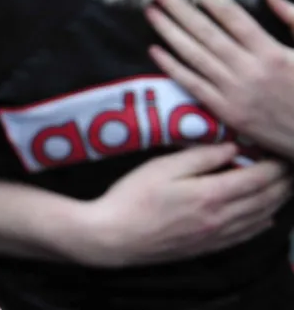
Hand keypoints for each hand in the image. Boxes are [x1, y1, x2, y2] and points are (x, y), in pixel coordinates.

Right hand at [75, 143, 288, 266]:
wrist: (116, 237)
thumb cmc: (133, 197)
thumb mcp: (161, 167)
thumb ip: (199, 157)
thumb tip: (232, 147)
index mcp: (211, 194)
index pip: (257, 178)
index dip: (275, 165)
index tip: (281, 150)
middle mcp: (222, 218)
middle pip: (266, 199)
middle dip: (283, 182)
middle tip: (289, 165)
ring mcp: (218, 235)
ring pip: (262, 217)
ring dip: (278, 201)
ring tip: (284, 186)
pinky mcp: (211, 246)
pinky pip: (248, 234)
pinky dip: (263, 222)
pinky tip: (266, 216)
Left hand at [147, 0, 293, 158]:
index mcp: (271, 53)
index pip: (231, 16)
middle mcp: (250, 70)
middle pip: (206, 33)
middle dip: (179, 9)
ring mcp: (236, 92)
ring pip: (195, 56)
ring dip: (169, 32)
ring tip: (151, 12)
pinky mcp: (228, 113)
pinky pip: (194, 85)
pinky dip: (172, 67)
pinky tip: (154, 51)